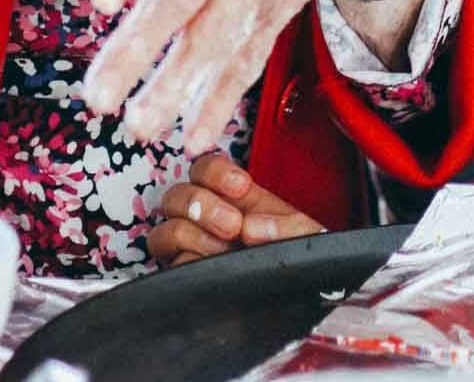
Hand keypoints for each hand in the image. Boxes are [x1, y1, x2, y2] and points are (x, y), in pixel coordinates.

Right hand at [146, 153, 324, 265]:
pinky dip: (189, 264)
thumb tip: (250, 227)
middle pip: (175, 195)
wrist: (306, 304)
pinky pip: (171, 267)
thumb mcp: (308, 238)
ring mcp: (194, 253)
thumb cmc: (303, 263)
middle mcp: (207, 222)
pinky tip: (214, 270)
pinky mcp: (188, 282)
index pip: (204, 168)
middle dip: (200, 204)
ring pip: (165, 231)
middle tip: (232, 226)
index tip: (242, 186)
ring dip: (191, 235)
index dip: (216, 172)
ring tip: (224, 251)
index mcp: (235, 200)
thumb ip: (288, 226)